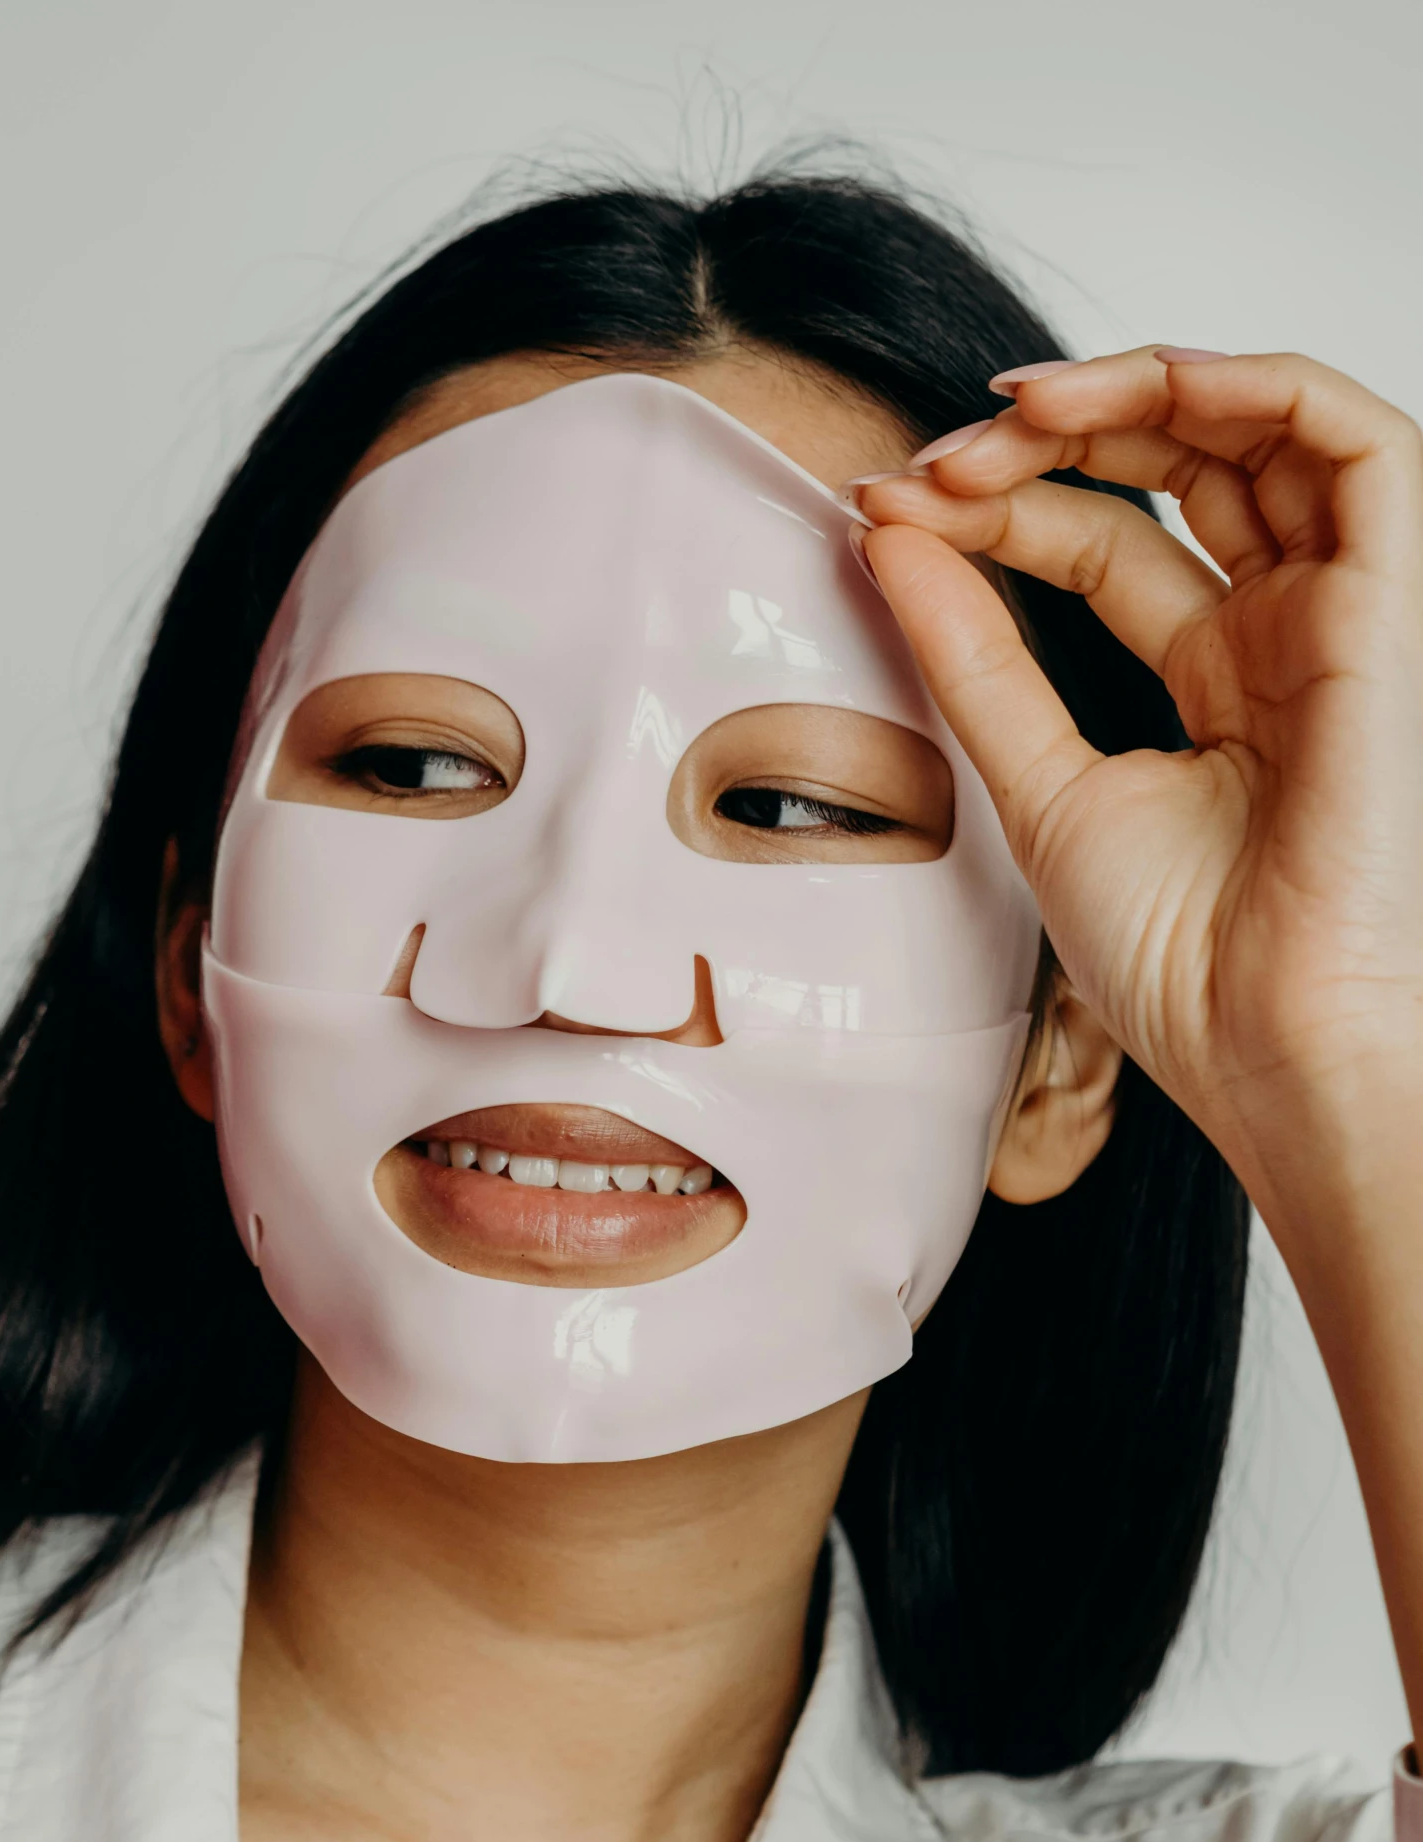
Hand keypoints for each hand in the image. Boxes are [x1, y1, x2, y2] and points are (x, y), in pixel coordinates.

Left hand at [854, 347, 1422, 1199]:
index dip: (996, 510)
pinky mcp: (1388, 606)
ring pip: (1258, 430)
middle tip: (935, 460)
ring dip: (1132, 391)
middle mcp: (1280, 636)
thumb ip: (969, 657)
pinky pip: (1353, 441)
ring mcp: (1337, 614)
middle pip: (1175, 471)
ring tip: (1008, 412)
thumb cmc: (1177, 958)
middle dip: (1049, 441)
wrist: (1259, 1041)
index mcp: (1215, 683)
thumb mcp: (1035, 785)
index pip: (1103, 542)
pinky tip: (1136, 388)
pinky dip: (1250, 384)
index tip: (883, 508)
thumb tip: (884, 535)